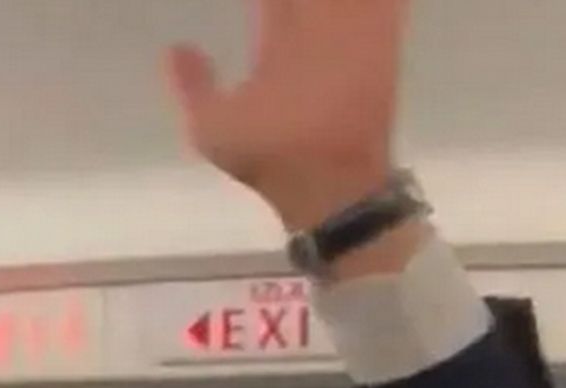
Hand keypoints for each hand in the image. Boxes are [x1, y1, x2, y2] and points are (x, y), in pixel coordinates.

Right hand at [166, 0, 410, 231]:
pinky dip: (380, 6)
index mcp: (281, 31)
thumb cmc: (274, 157)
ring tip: (307, 16)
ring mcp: (361, 31)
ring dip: (327, 6)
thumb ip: (192, 85)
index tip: (260, 8)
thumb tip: (176, 47)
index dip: (267, 0)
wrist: (338, 190)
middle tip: (277, 13)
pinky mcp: (387, 45)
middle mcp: (324, 22)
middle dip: (295, 3)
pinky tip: (363, 11)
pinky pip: (389, 4)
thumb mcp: (213, 130)